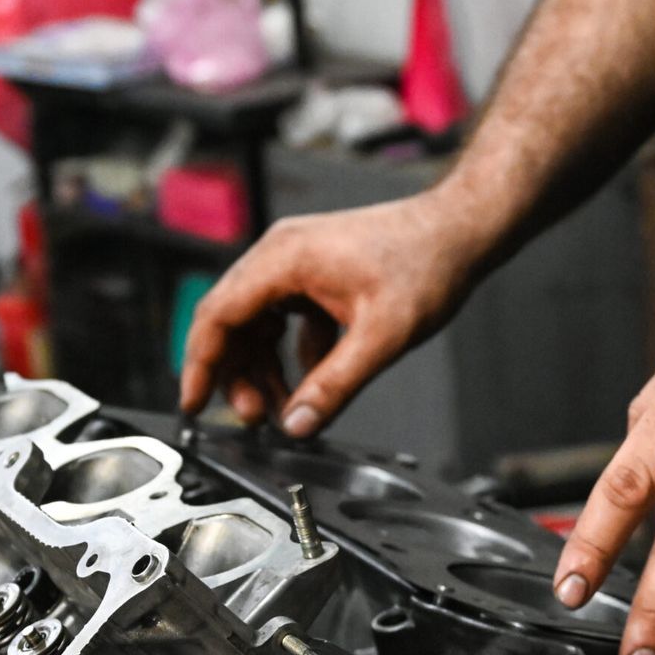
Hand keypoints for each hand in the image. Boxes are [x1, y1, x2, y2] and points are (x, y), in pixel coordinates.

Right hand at [180, 191, 491, 435]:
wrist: (461, 230)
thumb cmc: (427, 263)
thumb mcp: (382, 337)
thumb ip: (335, 385)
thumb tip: (300, 423)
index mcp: (284, 259)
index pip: (218, 314)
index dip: (200, 364)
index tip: (193, 402)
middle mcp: (282, 255)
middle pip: (233, 321)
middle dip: (236, 374)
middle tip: (255, 417)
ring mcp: (299, 263)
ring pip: (258, 323)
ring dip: (264, 368)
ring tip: (281, 407)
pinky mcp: (319, 275)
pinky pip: (286, 319)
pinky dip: (293, 354)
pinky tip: (315, 379)